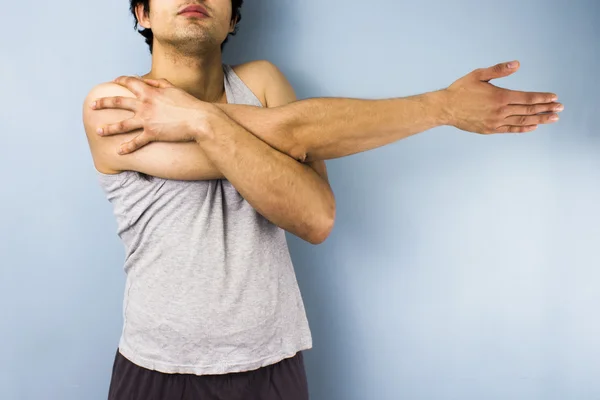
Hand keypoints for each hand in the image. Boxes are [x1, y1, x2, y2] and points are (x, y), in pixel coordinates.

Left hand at [90, 76, 211, 153]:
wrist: (198, 119)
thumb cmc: (189, 104)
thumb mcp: (173, 88)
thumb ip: (158, 83)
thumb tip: (146, 80)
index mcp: (149, 91)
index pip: (129, 82)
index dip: (121, 80)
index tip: (114, 81)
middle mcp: (144, 105)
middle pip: (117, 102)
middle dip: (103, 103)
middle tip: (92, 105)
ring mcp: (146, 120)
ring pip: (121, 124)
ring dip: (108, 128)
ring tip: (98, 130)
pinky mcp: (152, 134)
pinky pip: (136, 142)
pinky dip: (127, 147)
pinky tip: (119, 151)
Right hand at [443, 61, 562, 133]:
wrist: (445, 109)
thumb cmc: (460, 90)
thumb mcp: (478, 75)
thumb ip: (498, 70)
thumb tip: (516, 64)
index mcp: (500, 96)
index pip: (527, 98)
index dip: (542, 98)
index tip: (554, 98)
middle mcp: (500, 111)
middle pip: (528, 110)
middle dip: (546, 109)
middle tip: (560, 108)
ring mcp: (496, 122)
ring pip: (522, 121)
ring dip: (539, 120)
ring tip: (552, 118)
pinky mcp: (490, 129)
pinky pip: (510, 129)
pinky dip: (523, 128)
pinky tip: (533, 126)